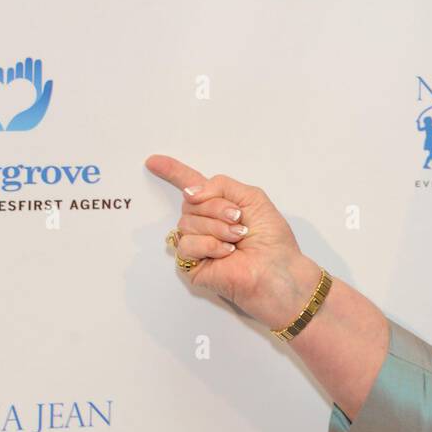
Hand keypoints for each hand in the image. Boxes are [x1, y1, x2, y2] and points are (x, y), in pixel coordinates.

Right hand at [145, 154, 319, 330]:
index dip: (172, 172)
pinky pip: (186, 244)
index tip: (153, 161)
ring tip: (237, 239)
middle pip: (190, 201)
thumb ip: (221, 185)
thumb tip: (191, 192)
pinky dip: (210, 245)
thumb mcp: (252, 198)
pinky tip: (227, 253)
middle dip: (216, 207)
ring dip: (217, 227)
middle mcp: (206, 223)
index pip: (191, 186)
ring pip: (187, 222)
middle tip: (239, 219)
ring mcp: (198, 244)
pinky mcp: (192, 264)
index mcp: (220, 206)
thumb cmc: (272, 239)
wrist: (277, 270)